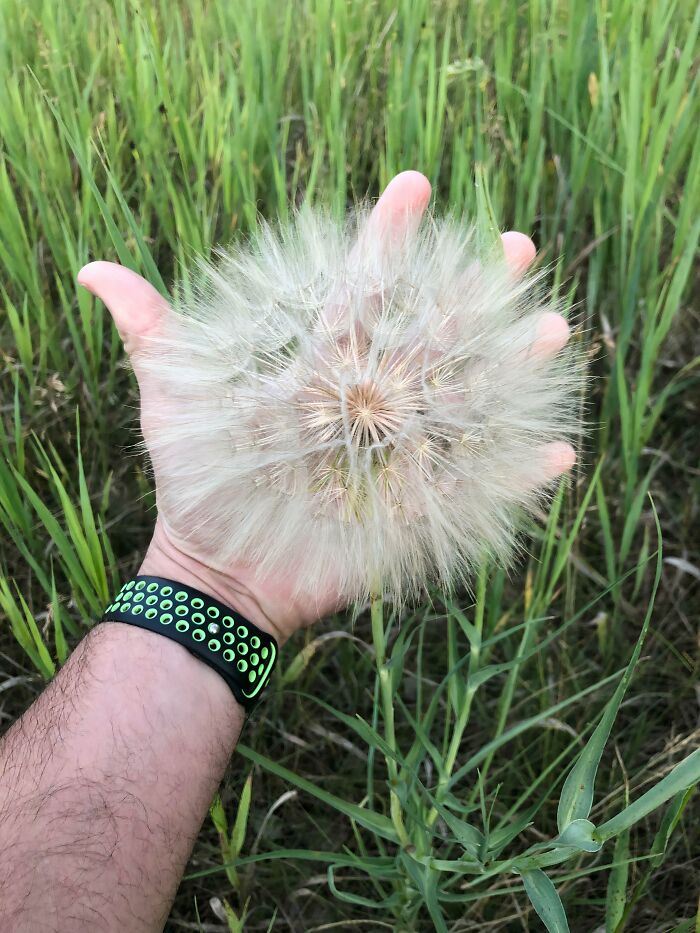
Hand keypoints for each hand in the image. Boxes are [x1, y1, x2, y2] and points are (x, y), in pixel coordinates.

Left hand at [78, 171, 573, 643]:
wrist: (218, 571)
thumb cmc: (197, 484)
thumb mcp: (169, 404)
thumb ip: (151, 337)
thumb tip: (92, 272)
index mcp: (321, 366)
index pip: (361, 290)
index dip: (386, 241)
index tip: (414, 187)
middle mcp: (369, 400)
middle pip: (432, 335)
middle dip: (474, 291)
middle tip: (518, 246)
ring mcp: (396, 452)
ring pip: (466, 401)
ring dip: (513, 369)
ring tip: (555, 329)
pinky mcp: (413, 508)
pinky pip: (474, 487)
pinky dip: (517, 475)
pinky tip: (559, 451)